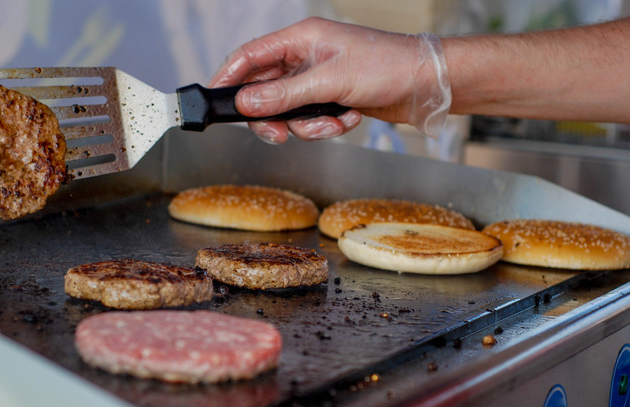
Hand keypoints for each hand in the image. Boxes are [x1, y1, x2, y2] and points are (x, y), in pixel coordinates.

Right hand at [209, 17, 450, 142]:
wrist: (425, 85)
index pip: (250, 56)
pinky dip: (327, 126)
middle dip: (273, 117)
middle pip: (265, 92)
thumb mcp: (330, 81)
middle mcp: (304, 58)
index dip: (228, 77)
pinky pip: (310, 120)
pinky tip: (348, 118)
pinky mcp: (329, 99)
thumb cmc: (387, 66)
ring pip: (288, 112)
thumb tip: (246, 103)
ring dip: (308, 125)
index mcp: (300, 39)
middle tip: (278, 134)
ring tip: (333, 121)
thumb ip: (284, 95)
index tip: (213, 98)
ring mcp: (316, 80)